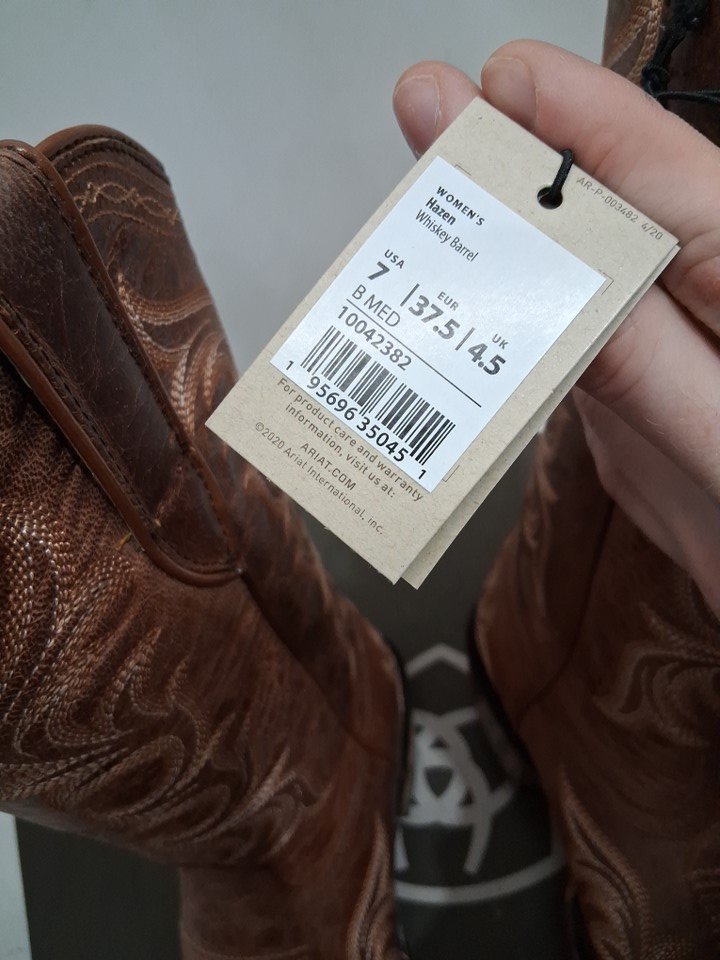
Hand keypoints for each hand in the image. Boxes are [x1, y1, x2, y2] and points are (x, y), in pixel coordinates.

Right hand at [393, 42, 719, 617]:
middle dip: (510, 162)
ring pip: (567, 259)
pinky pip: (559, 325)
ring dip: (496, 239)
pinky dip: (505, 312)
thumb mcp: (717, 439)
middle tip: (428, 121)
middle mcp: (702, 287)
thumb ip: (638, 364)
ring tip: (424, 206)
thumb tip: (546, 289)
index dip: (568, 115)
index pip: (657, 166)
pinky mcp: (630, 374)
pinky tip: (464, 295)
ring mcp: (661, 330)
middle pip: (598, 200)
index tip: (488, 83)